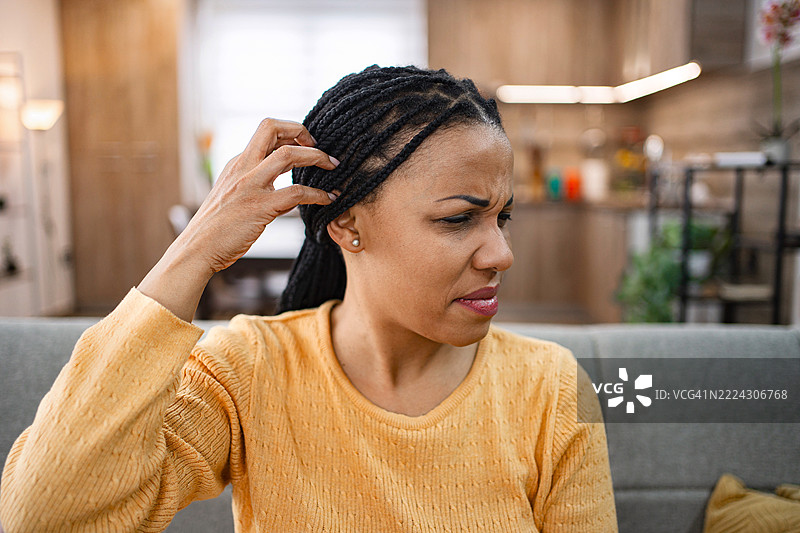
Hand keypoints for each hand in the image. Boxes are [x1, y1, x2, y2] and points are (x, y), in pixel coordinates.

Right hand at [138, 119, 336, 320]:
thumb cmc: (215, 230)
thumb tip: (277, 184)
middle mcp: (242, 168)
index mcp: (236, 164)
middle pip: (271, 127)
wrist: (196, 251)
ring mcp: (250, 186)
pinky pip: (297, 192)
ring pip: (288, 154)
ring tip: (333, 166)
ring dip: (316, 156)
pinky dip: (318, 194)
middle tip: (321, 147)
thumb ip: (251, 184)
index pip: (265, 133)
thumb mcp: (230, 196)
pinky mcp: (259, 207)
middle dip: (301, 131)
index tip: (306, 144)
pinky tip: (329, 200)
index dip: (289, 132)